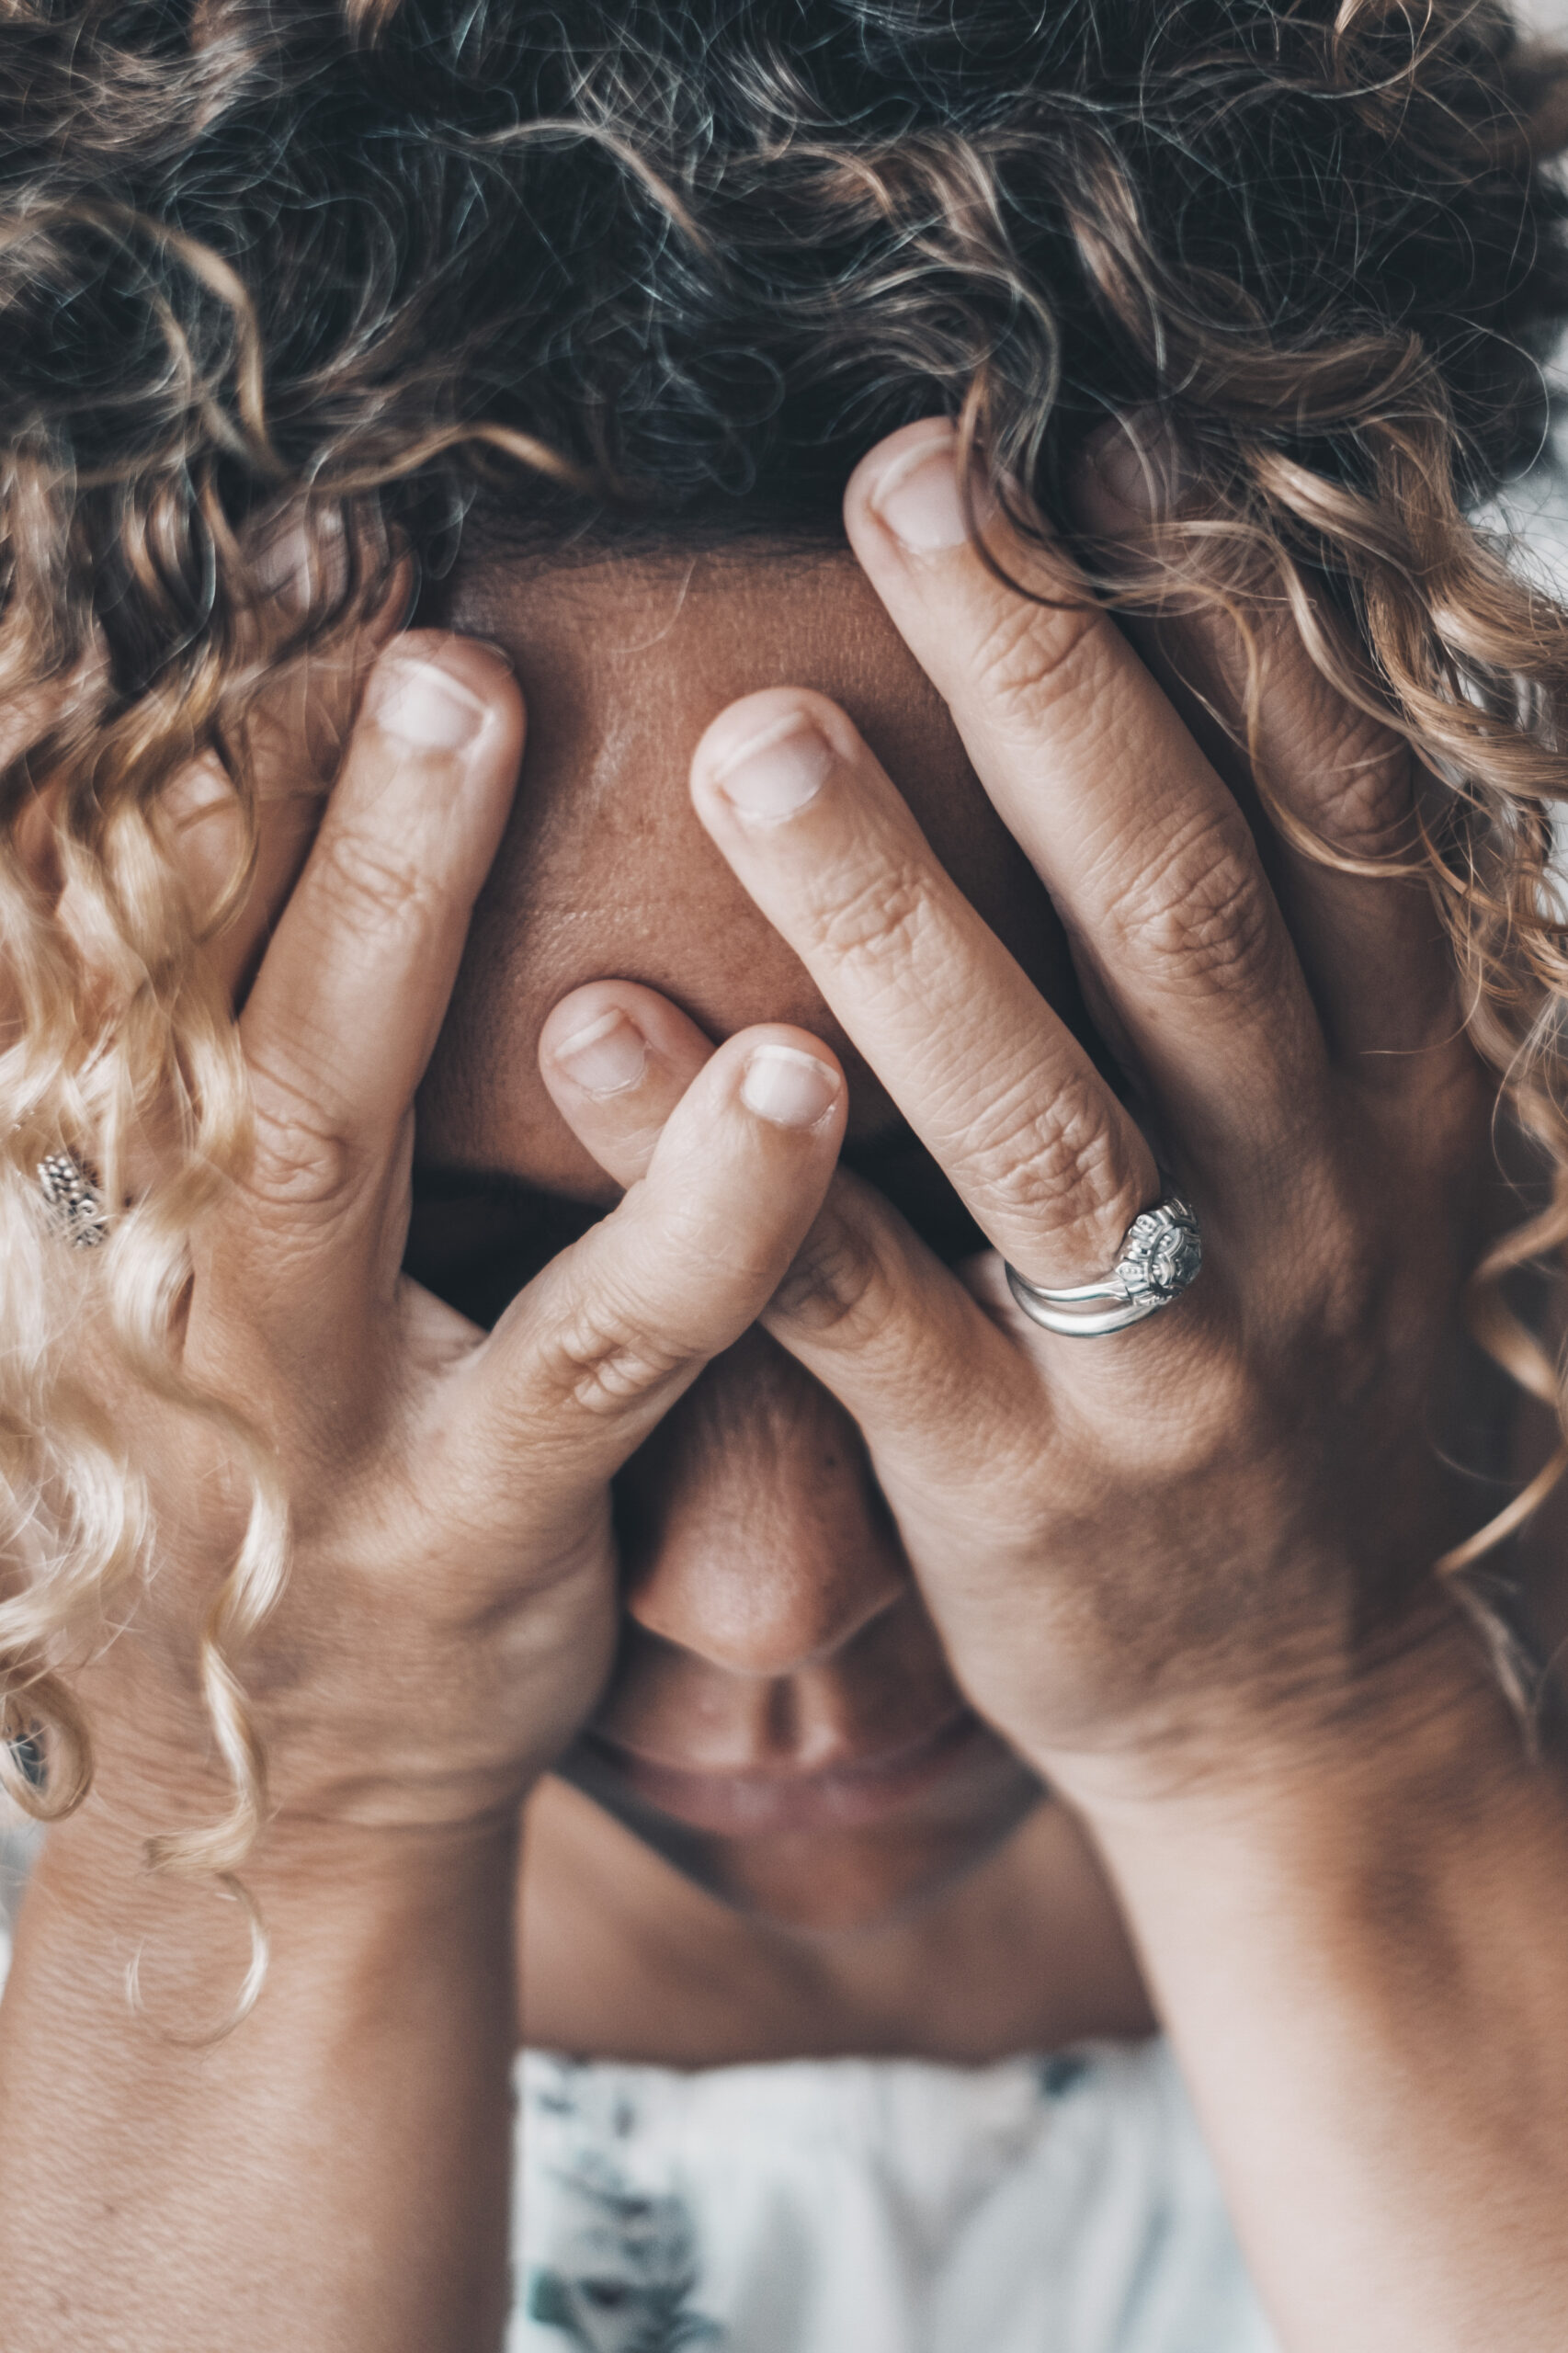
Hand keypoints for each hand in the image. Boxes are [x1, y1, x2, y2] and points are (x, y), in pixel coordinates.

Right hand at [73, 626, 847, 1854]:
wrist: (265, 1794)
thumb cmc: (253, 1446)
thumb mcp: (177, 1250)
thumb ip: (210, 1037)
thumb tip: (200, 773)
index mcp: (61, 1165)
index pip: (60, 897)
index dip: (103, 704)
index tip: (213, 517)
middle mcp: (124, 1258)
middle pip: (142, 951)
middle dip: (203, 721)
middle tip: (316, 518)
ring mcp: (278, 1403)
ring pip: (317, 1130)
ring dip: (387, 905)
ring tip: (481, 692)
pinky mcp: (459, 1529)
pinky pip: (581, 1359)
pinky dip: (685, 1214)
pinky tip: (792, 1069)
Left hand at [543, 418, 1503, 1805]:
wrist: (1302, 1705)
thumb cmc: (1284, 1388)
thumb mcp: (1356, 1172)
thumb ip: (1296, 979)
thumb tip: (1211, 715)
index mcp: (1389, 1093)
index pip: (1333, 819)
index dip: (1231, 622)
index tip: (1109, 442)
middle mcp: (1304, 1196)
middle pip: (1175, 908)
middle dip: (1046, 683)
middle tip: (906, 484)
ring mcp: (1172, 1354)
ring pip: (1037, 1108)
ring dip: (893, 912)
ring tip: (744, 736)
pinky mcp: (1025, 1490)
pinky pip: (865, 1313)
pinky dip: (734, 1175)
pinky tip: (594, 1026)